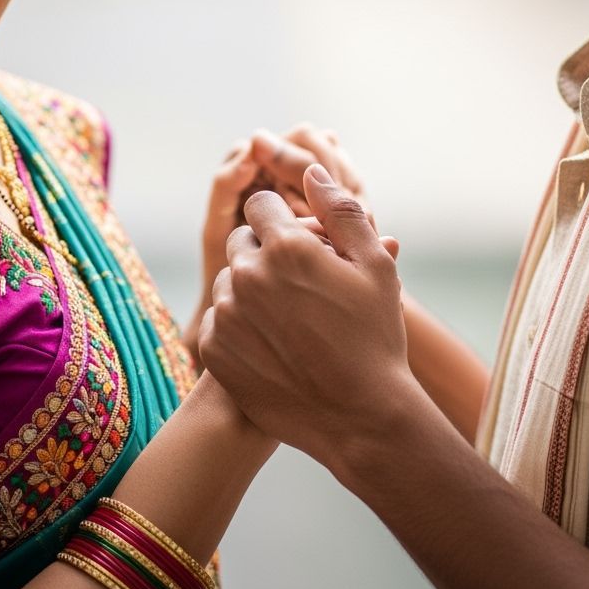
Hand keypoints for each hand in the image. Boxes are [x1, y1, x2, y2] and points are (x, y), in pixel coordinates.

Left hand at [186, 126, 370, 359]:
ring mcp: (226, 315)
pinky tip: (273, 345)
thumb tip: (311, 170)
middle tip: (301, 285)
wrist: (360, 418)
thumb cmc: (375, 338)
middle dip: (267, 252)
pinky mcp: (214, 349)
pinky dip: (239, 325)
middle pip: (241, 240)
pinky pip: (218, 319)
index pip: (262, 205)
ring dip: (250, 288)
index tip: (305, 247)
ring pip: (228, 280)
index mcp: (285, 247)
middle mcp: (246, 275)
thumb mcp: (374, 266)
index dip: (286, 223)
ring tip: (290, 318)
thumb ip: (340, 209)